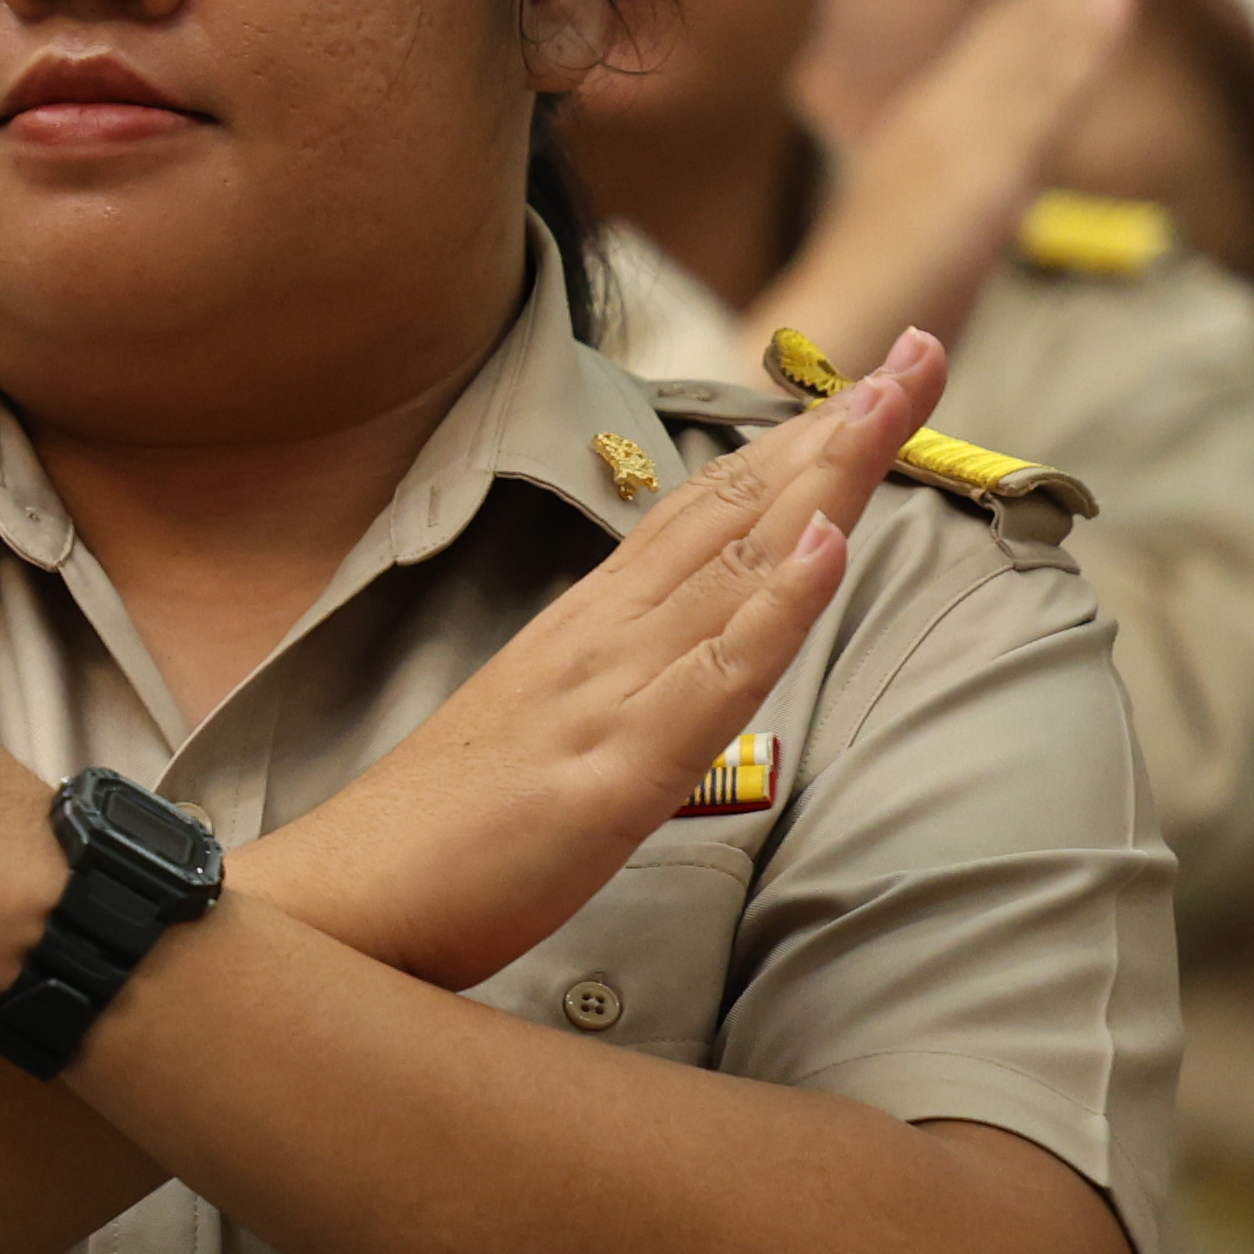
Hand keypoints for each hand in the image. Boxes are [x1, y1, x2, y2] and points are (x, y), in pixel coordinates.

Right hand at [244, 327, 934, 994]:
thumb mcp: (535, 745)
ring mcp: (605, 698)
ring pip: (735, 568)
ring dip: (825, 479)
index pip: (701, 515)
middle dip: (834, 429)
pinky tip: (828, 545)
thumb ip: (608, 698)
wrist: (334, 907)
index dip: (790, 446)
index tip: (870, 382)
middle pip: (733, 514)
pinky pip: (712, 679)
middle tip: (919, 346)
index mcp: (581, 634)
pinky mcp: (611, 774)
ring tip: (894, 397)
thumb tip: (677, 676)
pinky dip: (776, 605)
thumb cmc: (430, 843)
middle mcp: (597, 641)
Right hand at [751, 0, 1164, 360]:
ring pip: (1035, 42)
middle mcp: (936, 122)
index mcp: (928, 134)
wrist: (798, 375)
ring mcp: (950, 149)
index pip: (1004, 37)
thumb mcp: (928, 245)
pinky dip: (1080, 45)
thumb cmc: (860, 325)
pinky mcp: (969, 187)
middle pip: (1024, 18)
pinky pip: (1037, 104)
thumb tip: (992, 186)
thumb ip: (962, 200)